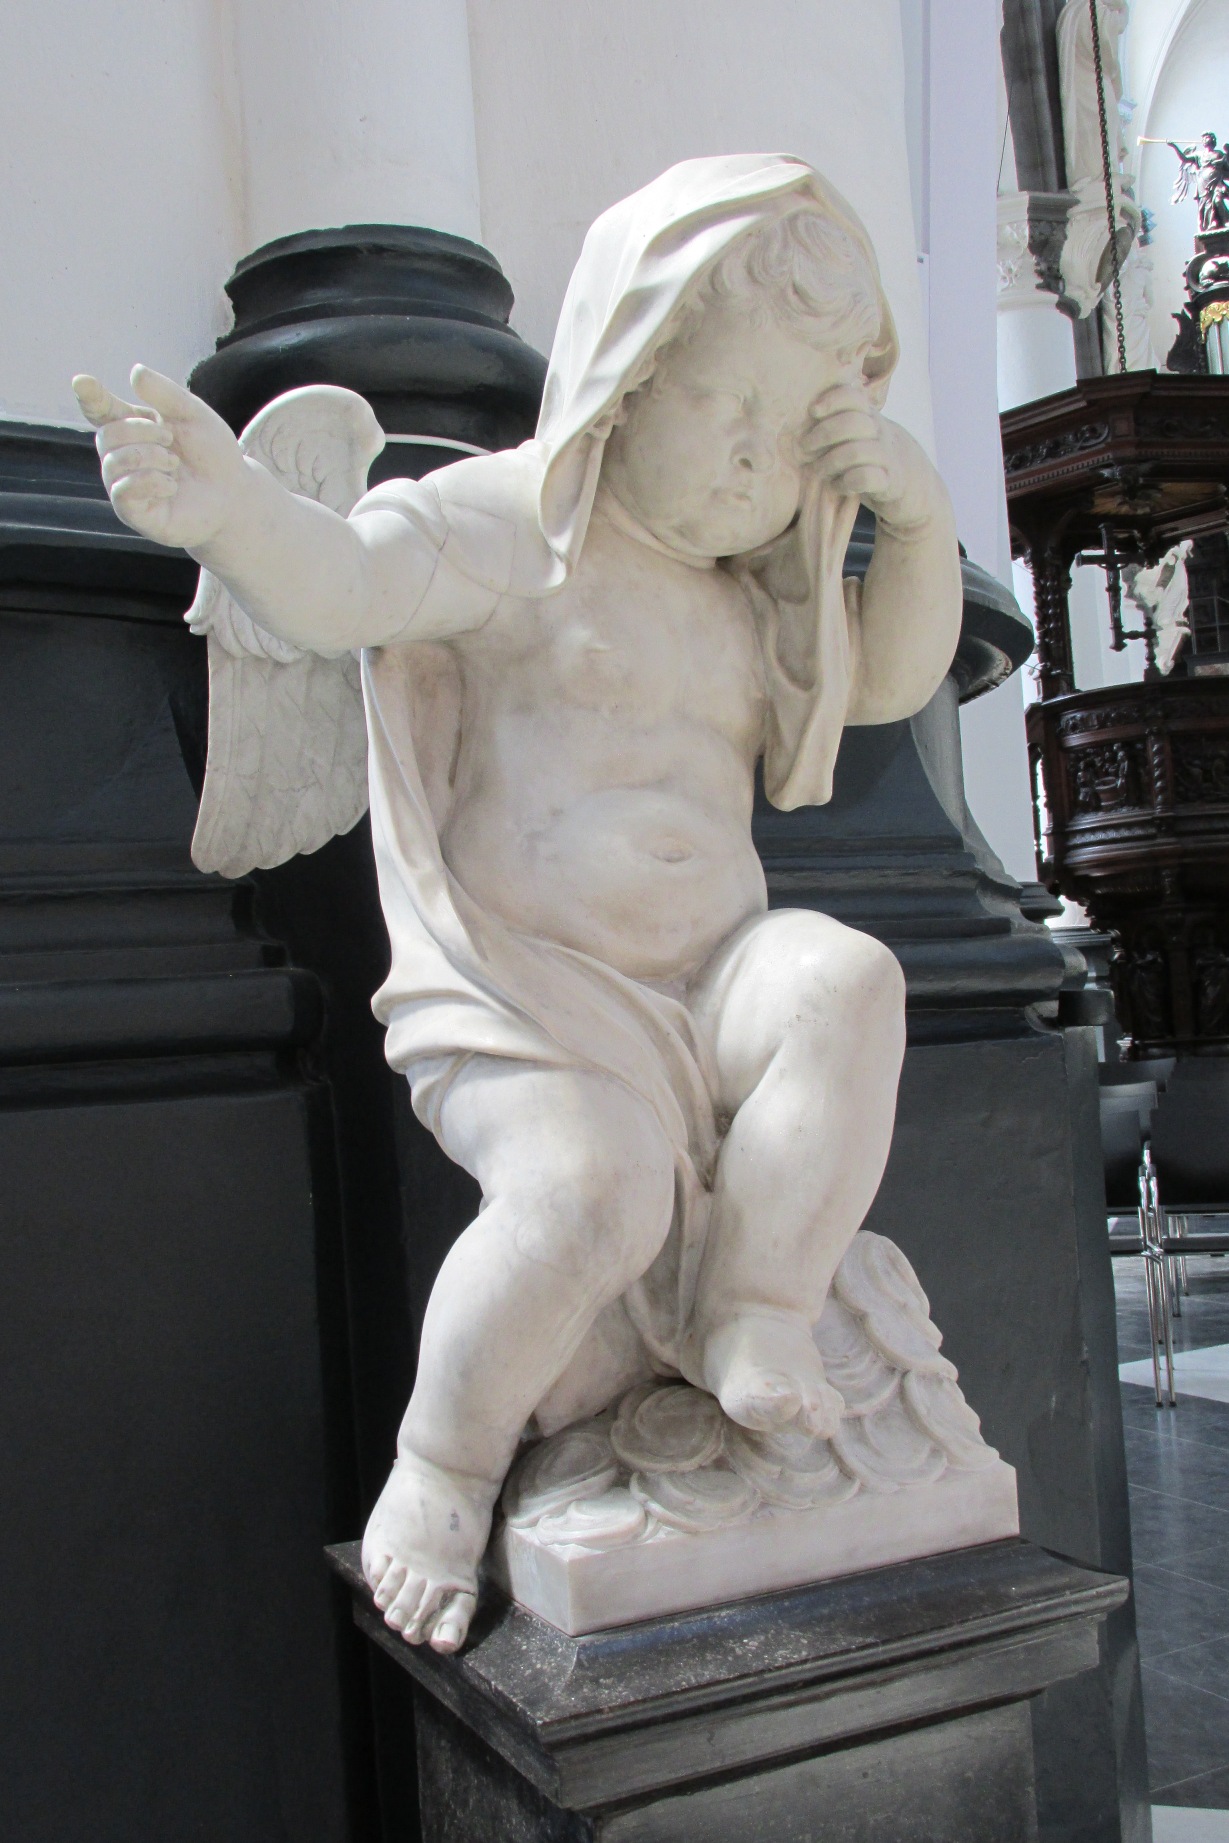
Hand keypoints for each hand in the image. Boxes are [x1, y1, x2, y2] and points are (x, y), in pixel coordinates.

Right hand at [72, 366, 247, 550]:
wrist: (234, 494)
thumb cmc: (212, 453)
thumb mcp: (194, 415)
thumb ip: (166, 394)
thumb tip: (135, 372)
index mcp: (132, 428)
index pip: (101, 411)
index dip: (90, 396)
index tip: (81, 381)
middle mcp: (122, 458)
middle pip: (106, 435)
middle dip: (140, 432)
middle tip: (170, 439)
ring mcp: (125, 487)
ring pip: (113, 463)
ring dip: (148, 456)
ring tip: (173, 464)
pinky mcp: (134, 513)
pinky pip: (123, 491)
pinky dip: (150, 481)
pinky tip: (171, 486)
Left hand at [801, 385, 942, 531]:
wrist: (914, 487)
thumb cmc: (874, 458)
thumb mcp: (862, 434)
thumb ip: (841, 422)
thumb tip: (798, 419)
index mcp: (870, 416)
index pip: (853, 396)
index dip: (832, 399)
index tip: (813, 411)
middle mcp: (880, 432)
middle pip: (851, 422)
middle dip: (822, 434)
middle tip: (805, 449)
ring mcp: (887, 457)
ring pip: (855, 452)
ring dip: (830, 462)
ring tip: (820, 471)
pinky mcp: (890, 482)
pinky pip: (865, 478)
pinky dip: (846, 482)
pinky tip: (839, 486)